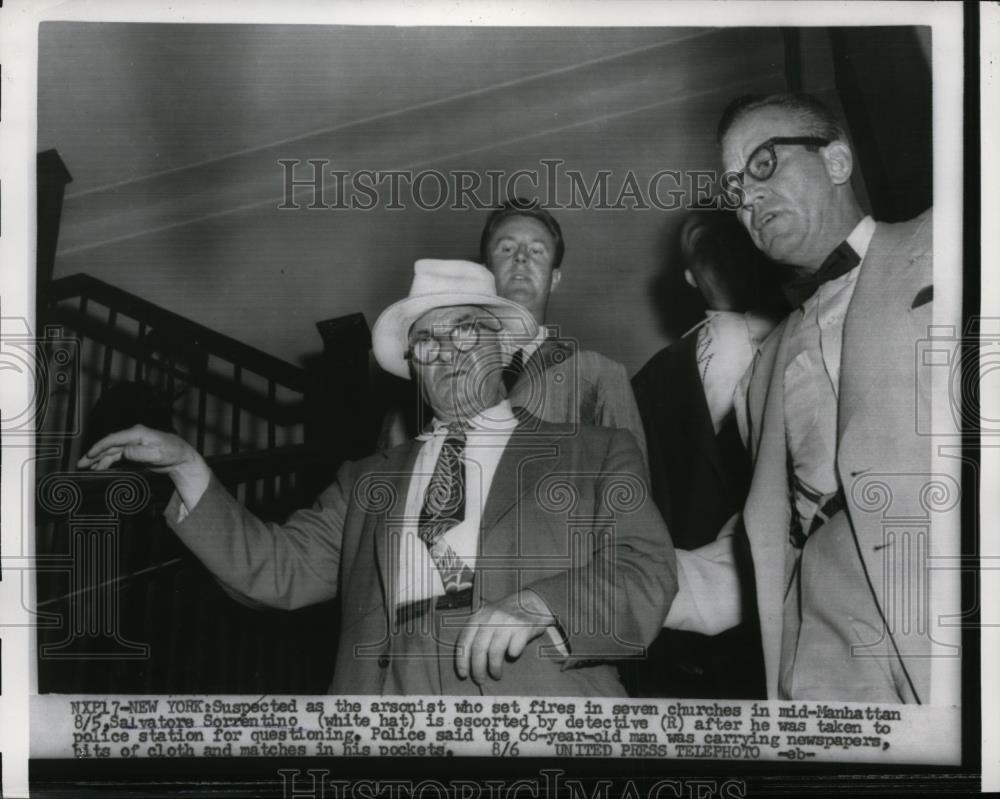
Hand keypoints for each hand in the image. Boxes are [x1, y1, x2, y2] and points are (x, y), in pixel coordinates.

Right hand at [77, 425, 210, 509]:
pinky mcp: (134, 451)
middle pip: (109, 445)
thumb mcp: (158, 454)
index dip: (99, 447)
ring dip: (98, 459)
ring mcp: (132, 444)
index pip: (113, 439)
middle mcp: (133, 437)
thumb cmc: (173, 453)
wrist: (181, 458)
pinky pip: (117, 455)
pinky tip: (100, 467)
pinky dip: (107, 461)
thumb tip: (125, 452)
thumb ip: (140, 453)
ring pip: (111, 451)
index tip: (88, 455)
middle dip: (94, 454)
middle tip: (80, 463)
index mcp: (137, 434)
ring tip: (86, 467)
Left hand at [455, 589, 555, 683]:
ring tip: (496, 675)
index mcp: (478, 616)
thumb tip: (467, 662)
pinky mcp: (523, 627)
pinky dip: (512, 654)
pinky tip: (512, 656)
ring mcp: (507, 622)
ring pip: (495, 652)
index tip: (463, 675)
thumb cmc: (506, 615)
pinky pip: (514, 648)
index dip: (462, 660)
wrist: (533, 601)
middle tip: (480, 680)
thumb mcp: (487, 617)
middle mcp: (490, 618)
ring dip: (494, 668)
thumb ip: (477, 633)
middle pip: (478, 649)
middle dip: (477, 669)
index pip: (465, 641)